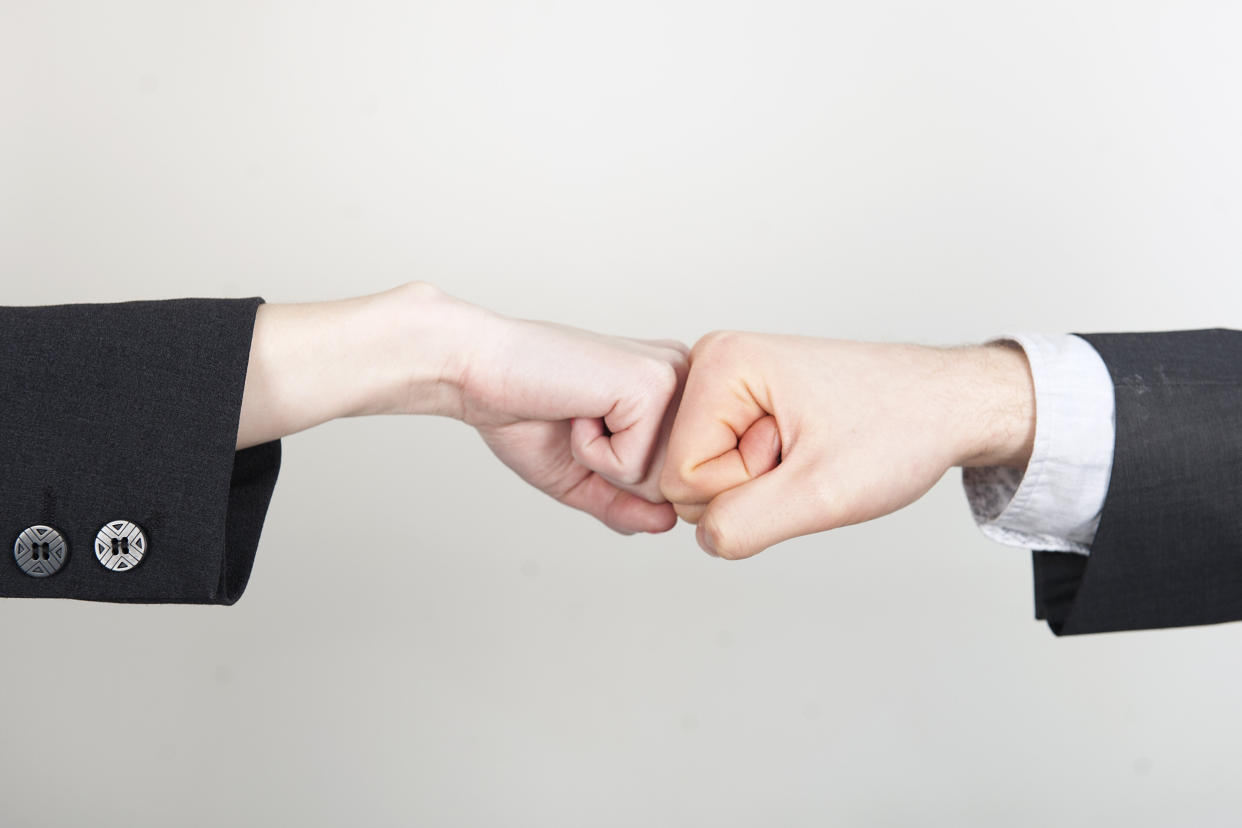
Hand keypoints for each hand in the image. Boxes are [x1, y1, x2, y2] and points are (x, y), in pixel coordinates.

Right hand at [457, 313, 688, 533]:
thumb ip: (628, 506)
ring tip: (579, 414)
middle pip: (672, 484)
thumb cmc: (527, 414)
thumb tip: (668, 522)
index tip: (587, 427)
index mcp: (676, 393)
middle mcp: (686, 378)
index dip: (619, 479)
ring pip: (658, 481)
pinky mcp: (654, 384)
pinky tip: (576, 409)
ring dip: (602, 464)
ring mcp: (675, 378)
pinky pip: (632, 467)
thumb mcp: (586, 477)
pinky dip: (590, 452)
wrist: (482, 371)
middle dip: (614, 474)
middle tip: (580, 422)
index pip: (673, 481)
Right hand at [659, 332, 1034, 558]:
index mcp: (720, 364)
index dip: (744, 487)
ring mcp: (727, 382)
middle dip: (751, 485)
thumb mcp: (821, 493)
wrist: (946, 405)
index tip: (799, 455)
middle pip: (686, 474)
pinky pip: (727, 465)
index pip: (680, 476)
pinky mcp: (742, 402)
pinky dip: (768, 474)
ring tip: (811, 450)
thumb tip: (704, 538)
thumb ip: (745, 524)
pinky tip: (805, 451)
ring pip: (707, 475)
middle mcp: (714, 362)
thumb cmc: (900, 430)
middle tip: (808, 454)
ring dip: (762, 483)